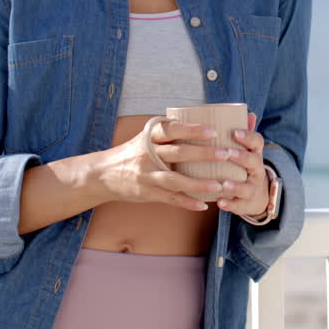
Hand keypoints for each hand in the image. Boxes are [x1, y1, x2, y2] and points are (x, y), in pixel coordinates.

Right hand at [97, 118, 234, 211]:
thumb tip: (199, 122)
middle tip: (226, 154)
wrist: (102, 174)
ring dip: (199, 183)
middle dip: (203, 154)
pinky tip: (203, 205)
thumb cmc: (132, 153)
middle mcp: (147, 155)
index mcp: (149, 138)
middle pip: (178, 153)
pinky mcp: (147, 193)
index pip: (172, 130)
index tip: (213, 131)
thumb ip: (166, 133)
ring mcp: (147, 175)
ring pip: (175, 180)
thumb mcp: (144, 138)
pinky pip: (170, 198)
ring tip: (219, 186)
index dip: (192, 130)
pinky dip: (186, 202)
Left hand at [216, 111, 268, 217]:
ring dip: (235, 185)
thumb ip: (244, 132)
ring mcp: (252, 187)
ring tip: (224, 184)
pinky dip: (230, 204)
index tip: (235, 132)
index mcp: (254, 153)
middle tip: (227, 153)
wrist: (256, 194)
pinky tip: (219, 202)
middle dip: (241, 157)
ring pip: (246, 186)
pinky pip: (239, 205)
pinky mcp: (245, 203)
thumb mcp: (246, 148)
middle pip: (253, 162)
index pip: (257, 141)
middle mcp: (256, 170)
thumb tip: (247, 110)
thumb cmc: (244, 165)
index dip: (248, 136)